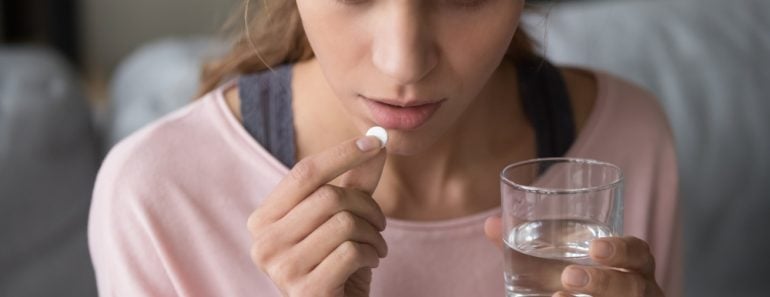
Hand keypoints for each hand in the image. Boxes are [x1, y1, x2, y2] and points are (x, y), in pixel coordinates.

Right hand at [248, 135, 387, 296]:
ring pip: (344, 224)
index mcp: (263, 219)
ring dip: (372, 234)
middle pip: (329, 197)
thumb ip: (355, 181)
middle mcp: (264, 243)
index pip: (304, 172)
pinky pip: (351, 252)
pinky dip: (371, 254)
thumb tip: (378, 138)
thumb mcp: (342, 218)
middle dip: (367, 206)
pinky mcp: (305, 291)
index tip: (376, 142)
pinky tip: (368, 264)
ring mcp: (281, 269)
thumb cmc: (336, 264)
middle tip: (378, 222)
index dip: (343, 153)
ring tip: (374, 246)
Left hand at [484, 217, 664, 296]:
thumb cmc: (575, 284)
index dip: (622, 249)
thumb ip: (526, 248)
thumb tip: (491, 224)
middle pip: (634, 286)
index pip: (639, 252)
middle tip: (567, 276)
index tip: (594, 248)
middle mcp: (639, 290)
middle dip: (604, 282)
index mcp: (630, 266)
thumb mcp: (554, 267)